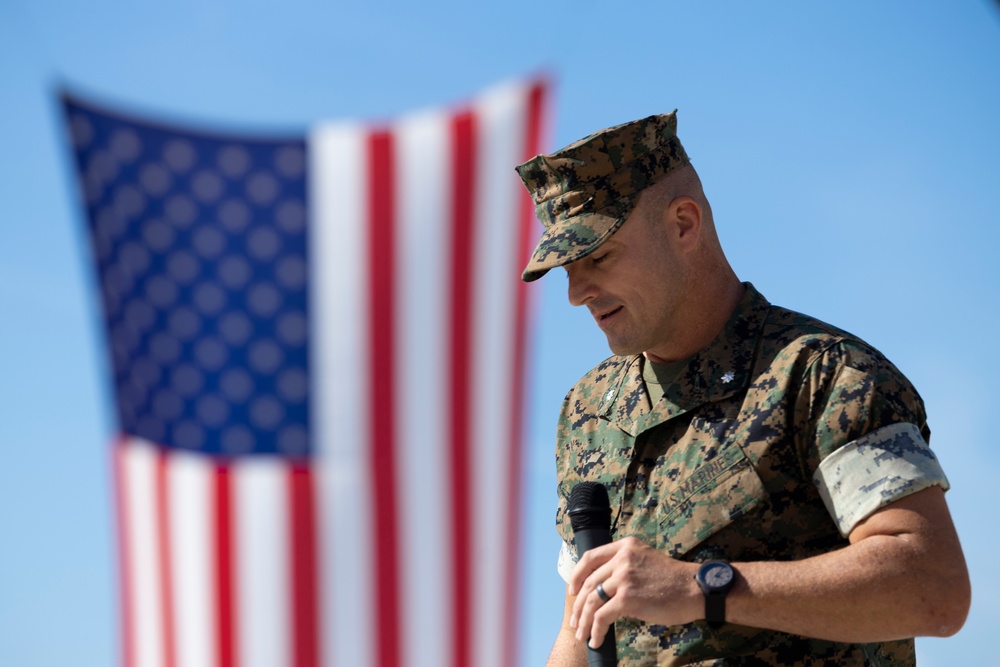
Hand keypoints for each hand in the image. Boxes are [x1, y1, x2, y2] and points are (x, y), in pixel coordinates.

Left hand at [567, 537, 701, 647]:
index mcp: (625, 546)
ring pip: (592, 600)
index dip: (576, 575)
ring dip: (584, 620)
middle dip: (578, 604)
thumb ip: (625, 566)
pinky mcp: (628, 597)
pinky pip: (602, 616)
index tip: (572, 590)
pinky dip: (596, 630)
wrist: (695, 589)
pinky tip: (596, 639)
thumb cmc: (673, 580)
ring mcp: (624, 577)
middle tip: (576, 621)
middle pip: (588, 581)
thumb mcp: (646, 560)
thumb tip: (603, 588)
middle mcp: (622, 558)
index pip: (590, 557)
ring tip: (582, 634)